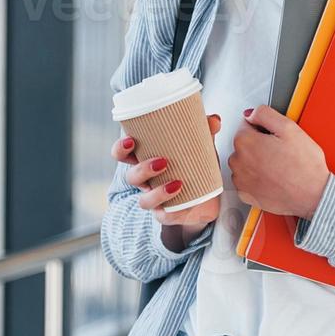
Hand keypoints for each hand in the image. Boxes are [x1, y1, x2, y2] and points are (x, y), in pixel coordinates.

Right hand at [112, 114, 222, 234]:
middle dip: (141, 170)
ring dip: (157, 191)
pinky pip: (162, 215)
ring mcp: (154, 199)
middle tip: (161, 161)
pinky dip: (171, 206)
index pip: (123, 155)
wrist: (207, 198)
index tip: (130, 139)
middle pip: (131, 177)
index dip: (121, 149)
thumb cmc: (194, 167)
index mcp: (145, 160)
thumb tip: (213, 120)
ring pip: (144, 199)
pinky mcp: (166, 215)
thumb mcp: (199, 147)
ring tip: (176, 182)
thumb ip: (204, 132)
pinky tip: (181, 195)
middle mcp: (146, 182)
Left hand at [228, 105, 329, 219]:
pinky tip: (272, 179)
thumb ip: (265, 113)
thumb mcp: (289, 128)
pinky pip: (246, 181)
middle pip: (244, 145)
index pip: (246, 125)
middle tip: (280, 152)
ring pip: (244, 163)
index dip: (264, 129)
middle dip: (258, 145)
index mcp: (245, 141)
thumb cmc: (304, 166)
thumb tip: (251, 113)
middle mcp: (238, 161)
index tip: (276, 138)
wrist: (313, 195)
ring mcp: (241, 180)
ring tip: (278, 166)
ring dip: (256, 162)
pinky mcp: (246, 195)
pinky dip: (256, 179)